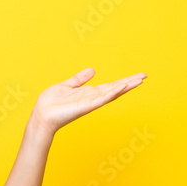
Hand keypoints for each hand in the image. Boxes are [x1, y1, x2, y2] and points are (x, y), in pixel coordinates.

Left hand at [31, 68, 146, 132]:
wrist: (41, 115)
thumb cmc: (51, 103)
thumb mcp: (67, 85)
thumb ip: (79, 79)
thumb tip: (93, 70)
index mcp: (89, 93)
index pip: (111, 86)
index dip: (124, 81)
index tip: (137, 76)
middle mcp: (93, 98)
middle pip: (115, 89)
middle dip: (130, 83)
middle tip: (145, 76)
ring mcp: (90, 103)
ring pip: (112, 93)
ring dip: (125, 87)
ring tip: (139, 80)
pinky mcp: (85, 106)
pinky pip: (101, 99)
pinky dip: (112, 93)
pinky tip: (122, 87)